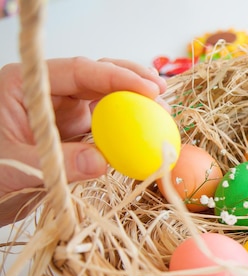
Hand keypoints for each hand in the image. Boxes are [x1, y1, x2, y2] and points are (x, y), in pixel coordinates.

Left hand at [0, 57, 166, 226]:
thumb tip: (103, 162)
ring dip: (135, 105)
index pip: (79, 70)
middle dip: (132, 82)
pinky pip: (108, 126)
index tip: (148, 89)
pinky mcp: (76, 133)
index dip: (116, 77)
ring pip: (107, 99)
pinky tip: (148, 132)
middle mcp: (51, 93)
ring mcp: (65, 113)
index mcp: (30, 85)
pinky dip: (129, 129)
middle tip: (161, 93)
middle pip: (98, 77)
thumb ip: (59, 163)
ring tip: (162, 112)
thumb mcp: (16, 165)